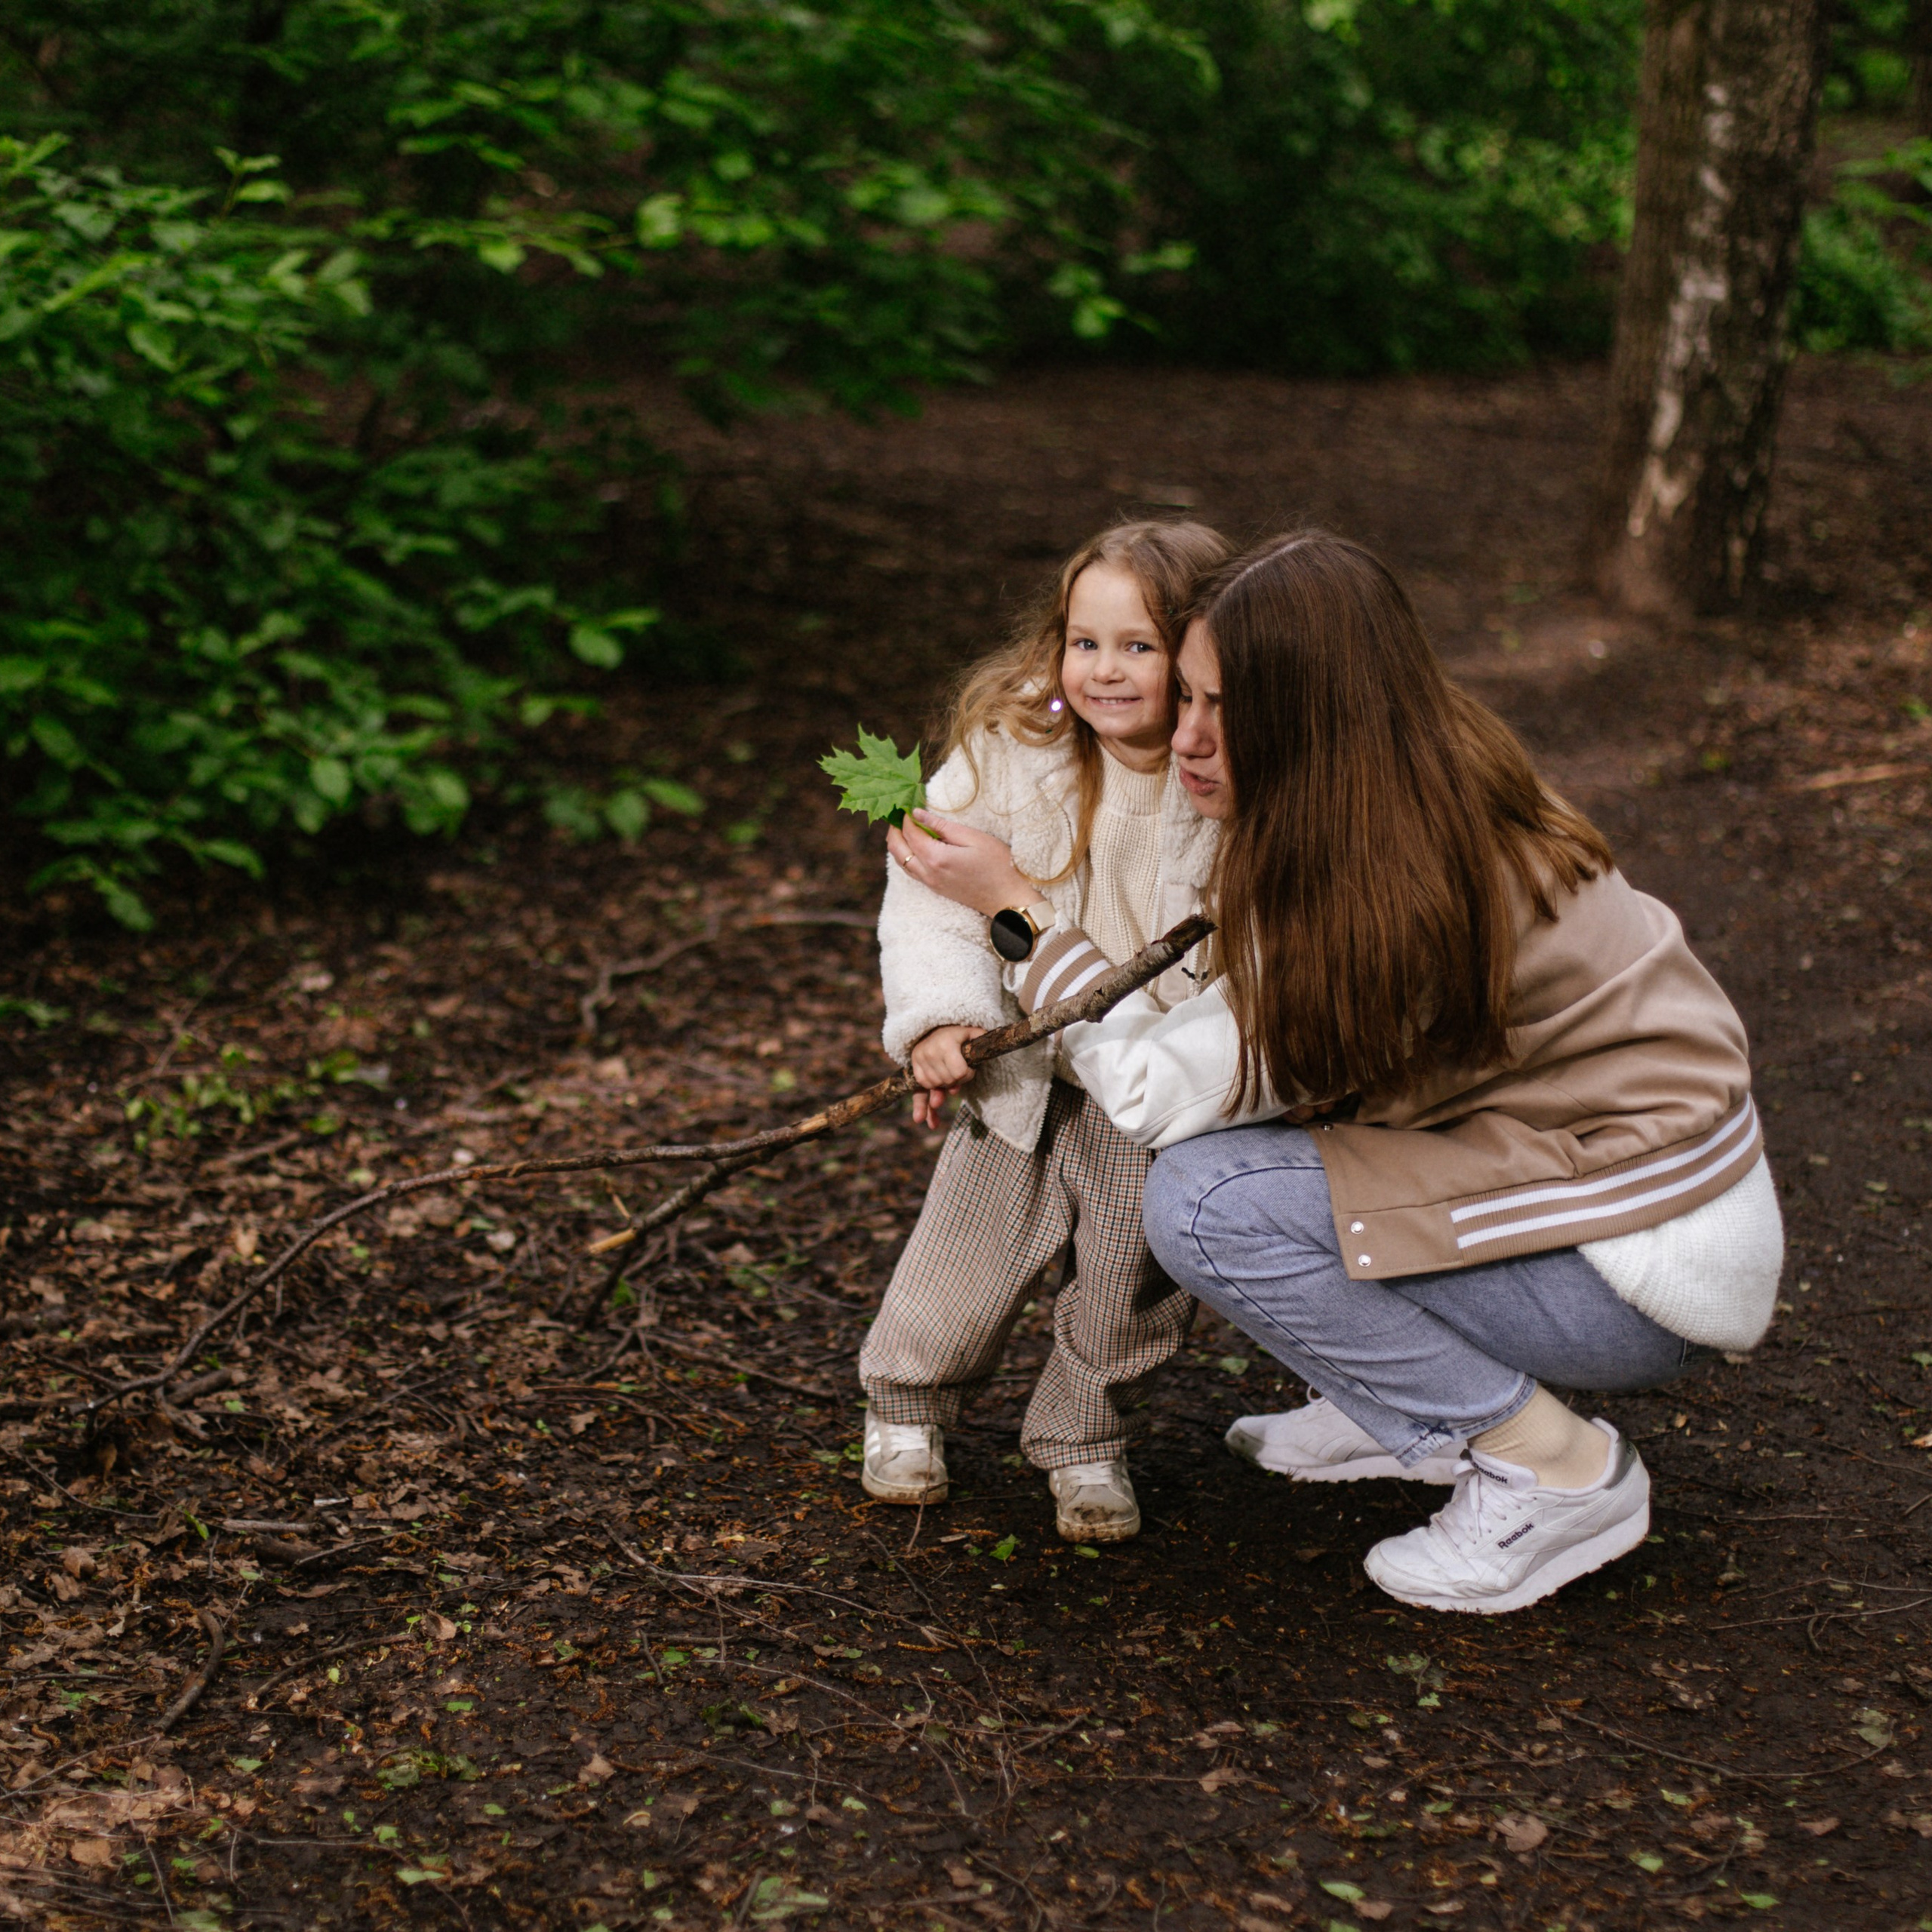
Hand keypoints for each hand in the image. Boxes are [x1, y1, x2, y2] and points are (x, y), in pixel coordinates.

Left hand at [886, 810, 1037, 916]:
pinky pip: (911, 870)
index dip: (906, 817)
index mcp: (936, 858)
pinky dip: (906, 855)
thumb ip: (942, 826)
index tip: (908, 802)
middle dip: (894, 829)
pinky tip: (914, 845)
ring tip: (904, 826)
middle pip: (897, 849)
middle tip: (899, 813)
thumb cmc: (997, 865)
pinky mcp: (935, 888)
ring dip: (898, 843)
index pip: (910, 833)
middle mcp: (928, 873)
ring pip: (900, 862)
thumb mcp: (973, 838)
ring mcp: (930, 883)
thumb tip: (918, 813)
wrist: (1008, 898)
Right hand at [908, 1023, 983, 1128]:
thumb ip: (981, 1040)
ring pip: (935, 1087)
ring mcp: (919, 1061)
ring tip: (950, 1080)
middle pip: (948, 1082)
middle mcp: (929, 1052)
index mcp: (945, 1044)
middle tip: (961, 1072)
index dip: (968, 1075)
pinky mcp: (914, 1068)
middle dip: (957, 1081)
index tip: (970, 1069)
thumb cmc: (959, 1033)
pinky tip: (931, 1122)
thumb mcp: (973, 1033)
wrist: (935, 1027)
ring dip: (944, 1088)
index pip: (959, 1072)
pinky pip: (920, 1091)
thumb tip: (984, 1052)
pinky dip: (926, 1105)